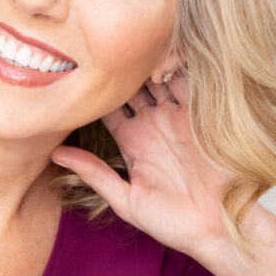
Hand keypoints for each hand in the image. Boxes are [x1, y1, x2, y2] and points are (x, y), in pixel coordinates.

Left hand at [51, 69, 243, 261]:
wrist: (221, 227)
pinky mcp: (203, 111)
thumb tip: (55, 154)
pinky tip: (158, 58)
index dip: (95, 93)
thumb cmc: (174, 223)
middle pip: (132, 85)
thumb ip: (94, 174)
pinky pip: (187, 79)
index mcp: (133, 141)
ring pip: (158, 76)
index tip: (78, 76)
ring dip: (146, 61)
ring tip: (128, 49)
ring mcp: (178, 115)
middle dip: (119, 69)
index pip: (107, 107)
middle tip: (103, 53)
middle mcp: (154, 124)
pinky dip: (175, 64)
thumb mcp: (126, 200)